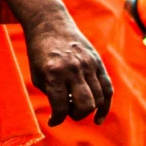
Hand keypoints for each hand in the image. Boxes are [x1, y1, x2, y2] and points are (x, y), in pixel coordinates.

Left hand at [22, 7, 113, 125]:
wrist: (50, 24)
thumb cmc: (40, 54)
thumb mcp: (38, 76)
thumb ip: (53, 96)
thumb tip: (68, 114)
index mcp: (54, 73)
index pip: (60, 107)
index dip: (56, 119)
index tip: (53, 121)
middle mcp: (74, 69)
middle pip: (85, 105)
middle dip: (76, 115)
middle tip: (67, 110)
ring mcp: (89, 64)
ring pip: (98, 99)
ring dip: (88, 110)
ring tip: (76, 105)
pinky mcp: (98, 62)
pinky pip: (107, 89)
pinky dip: (105, 107)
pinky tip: (98, 119)